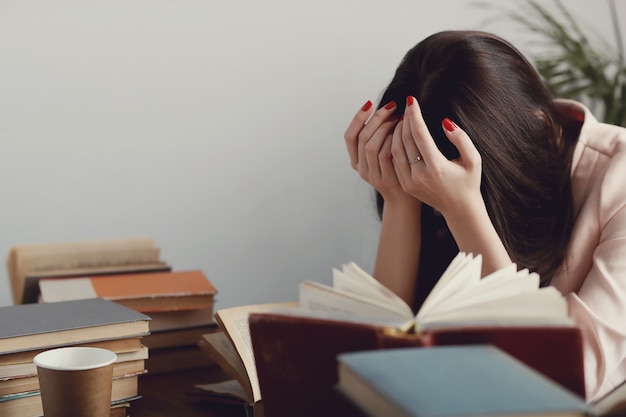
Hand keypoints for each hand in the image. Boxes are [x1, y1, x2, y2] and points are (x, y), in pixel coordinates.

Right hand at [344, 100, 416, 204]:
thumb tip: (384, 109)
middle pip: (362, 137)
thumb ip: (379, 137)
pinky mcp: (384, 179)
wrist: (405, 200)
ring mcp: (371, 175)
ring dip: (385, 127)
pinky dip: (392, 140)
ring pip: (371, 145)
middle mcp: (360, 168)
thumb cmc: (398, 171)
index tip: (370, 103)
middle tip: (392, 106)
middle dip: (377, 118)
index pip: (350, 136)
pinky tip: (403, 131)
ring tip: (399, 117)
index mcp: (356, 160)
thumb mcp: (383, 154)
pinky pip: (385, 155)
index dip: (358, 118)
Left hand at [391, 96, 482, 217]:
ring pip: (396, 150)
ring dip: (396, 132)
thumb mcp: (474, 159)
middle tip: (405, 106)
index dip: (414, 115)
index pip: (419, 134)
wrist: (459, 209)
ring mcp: (410, 181)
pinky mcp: (405, 184)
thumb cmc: (469, 181)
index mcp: (436, 167)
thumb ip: (462, 139)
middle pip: (405, 140)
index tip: (411, 100)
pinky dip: (394, 145)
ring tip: (402, 118)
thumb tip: (445, 122)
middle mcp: (420, 175)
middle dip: (404, 120)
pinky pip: (395, 160)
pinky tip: (399, 134)